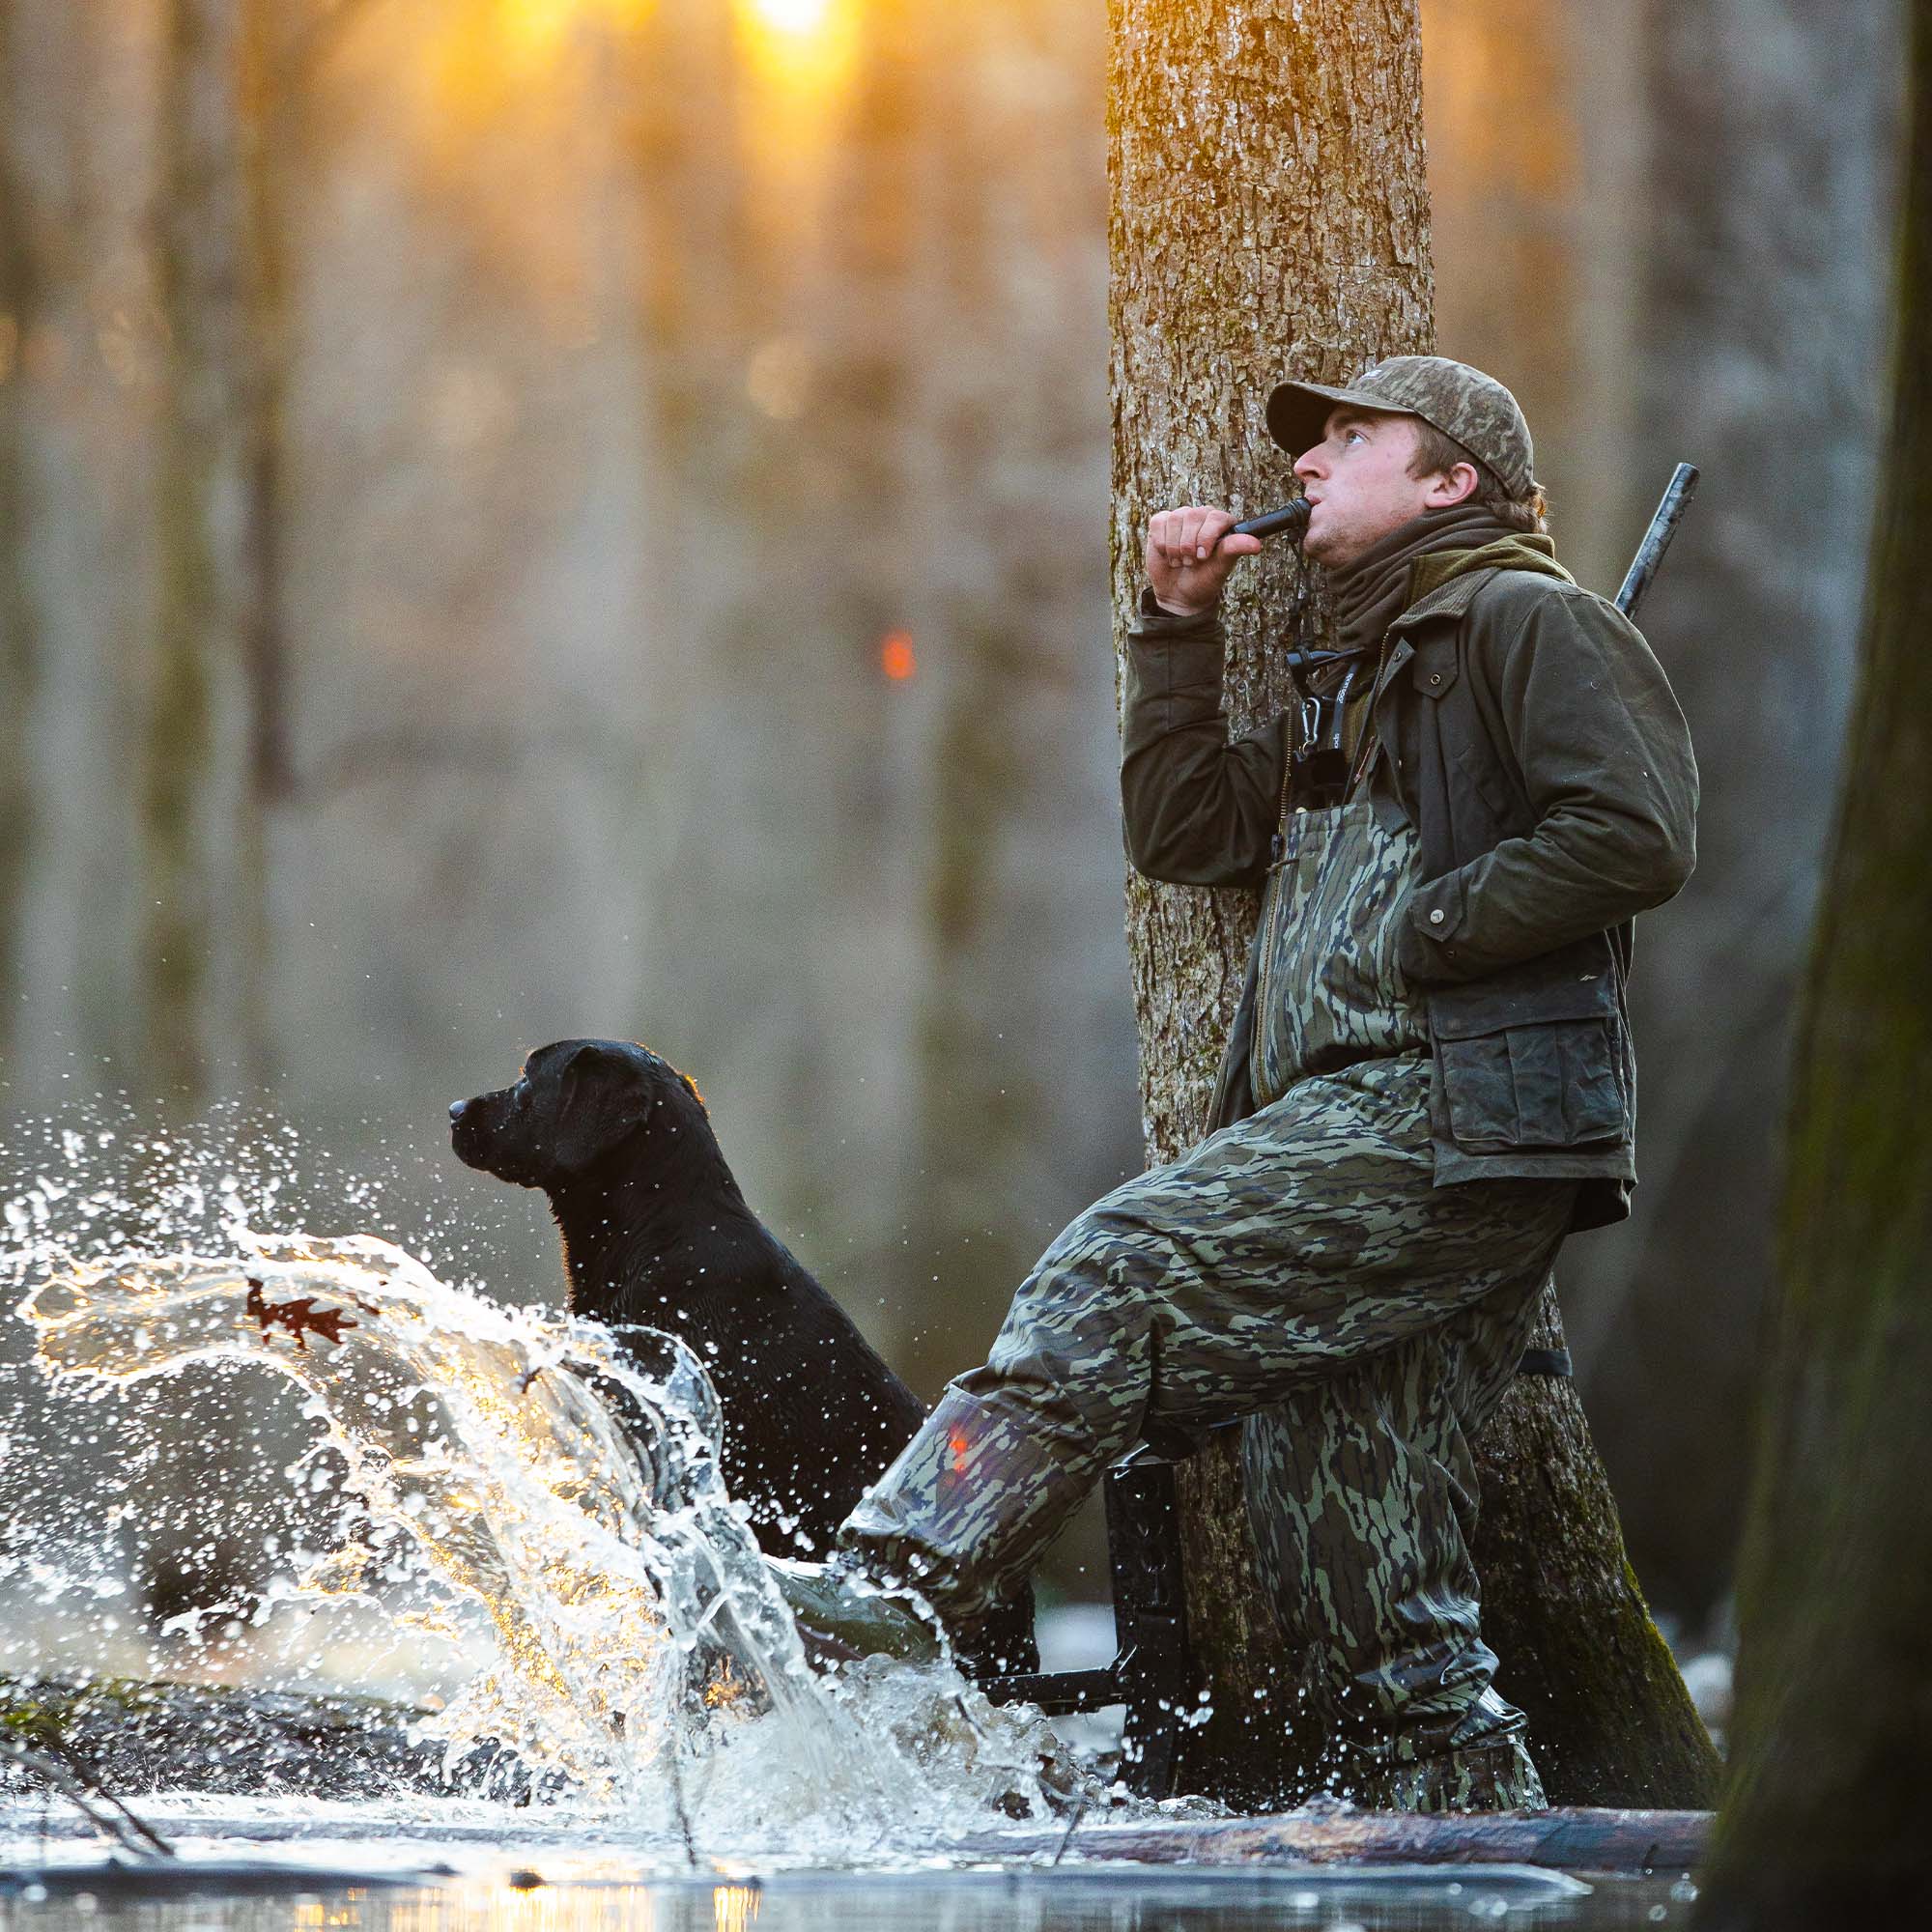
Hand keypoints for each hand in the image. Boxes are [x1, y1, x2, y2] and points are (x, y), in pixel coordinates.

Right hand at [1144, 506, 1263, 616]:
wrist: (1179, 594)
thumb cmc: (1204, 579)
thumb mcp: (1221, 567)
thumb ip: (1235, 550)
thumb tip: (1256, 545)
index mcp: (1221, 523)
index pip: (1215, 517)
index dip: (1206, 537)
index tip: (1203, 557)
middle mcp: (1202, 516)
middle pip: (1192, 516)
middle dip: (1188, 545)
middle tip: (1191, 562)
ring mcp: (1181, 518)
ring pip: (1174, 519)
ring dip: (1174, 547)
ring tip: (1180, 561)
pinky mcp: (1161, 523)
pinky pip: (1159, 523)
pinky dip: (1160, 544)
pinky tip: (1167, 555)